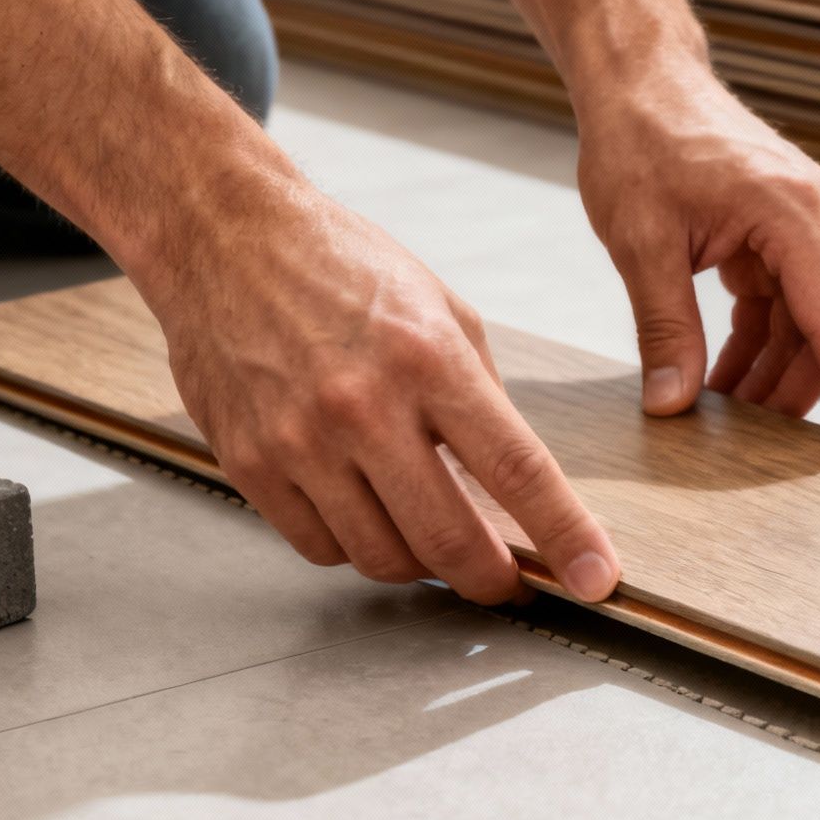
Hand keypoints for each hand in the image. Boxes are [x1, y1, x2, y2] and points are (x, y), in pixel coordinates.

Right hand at [135, 183, 621, 603]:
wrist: (223, 237)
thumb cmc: (338, 264)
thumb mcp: (441, 310)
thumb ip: (480, 397)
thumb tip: (512, 481)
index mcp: (429, 359)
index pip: (516, 470)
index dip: (564, 536)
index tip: (595, 579)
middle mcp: (363, 406)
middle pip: (448, 538)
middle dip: (492, 579)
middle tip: (508, 582)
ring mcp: (300, 440)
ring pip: (381, 557)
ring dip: (420, 564)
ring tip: (429, 533)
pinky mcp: (250, 462)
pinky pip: (319, 546)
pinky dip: (354, 546)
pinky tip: (365, 513)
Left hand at [575, 64, 819, 444]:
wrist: (640, 82)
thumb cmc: (639, 144)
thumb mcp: (641, 241)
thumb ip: (663, 328)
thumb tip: (671, 407)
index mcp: (794, 215)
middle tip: (809, 464)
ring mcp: (809, 224)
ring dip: (785, 378)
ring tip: (737, 426)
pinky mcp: (786, 234)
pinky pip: (791, 308)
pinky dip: (764, 350)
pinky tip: (724, 385)